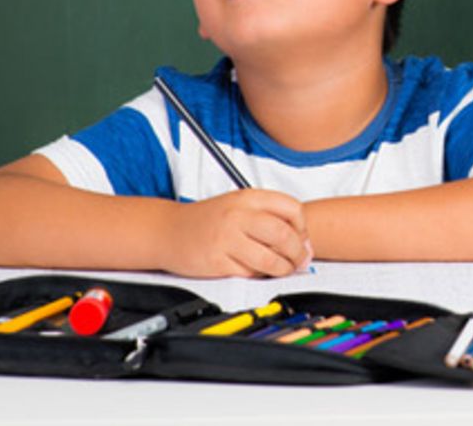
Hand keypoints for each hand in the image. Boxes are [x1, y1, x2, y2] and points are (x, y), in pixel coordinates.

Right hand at [161, 188, 311, 277]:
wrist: (168, 230)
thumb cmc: (209, 220)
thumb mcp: (240, 206)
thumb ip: (270, 218)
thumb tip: (304, 244)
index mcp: (248, 197)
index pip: (292, 209)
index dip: (303, 228)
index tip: (302, 239)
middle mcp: (238, 215)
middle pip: (285, 236)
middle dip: (299, 253)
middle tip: (300, 261)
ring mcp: (227, 238)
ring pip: (271, 259)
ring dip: (284, 269)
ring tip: (283, 269)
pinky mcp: (217, 261)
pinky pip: (249, 273)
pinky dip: (260, 275)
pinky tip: (258, 271)